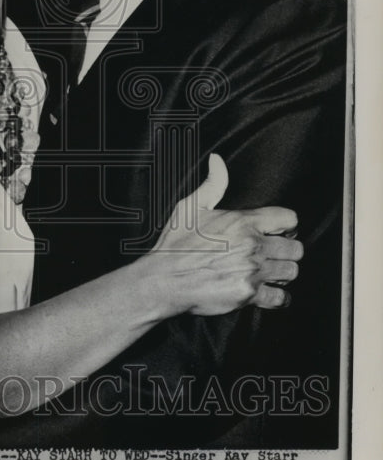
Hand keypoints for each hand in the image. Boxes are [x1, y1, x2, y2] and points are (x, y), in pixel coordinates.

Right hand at [149, 154, 301, 315]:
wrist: (164, 279)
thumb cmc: (175, 245)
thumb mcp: (189, 207)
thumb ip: (212, 184)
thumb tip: (217, 161)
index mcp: (243, 222)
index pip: (288, 219)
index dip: (286, 225)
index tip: (280, 232)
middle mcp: (252, 245)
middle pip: (295, 248)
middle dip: (287, 252)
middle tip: (275, 255)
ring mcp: (252, 270)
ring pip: (290, 271)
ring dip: (282, 273)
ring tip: (271, 273)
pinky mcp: (249, 294)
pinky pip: (279, 298)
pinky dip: (277, 298)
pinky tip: (268, 293)